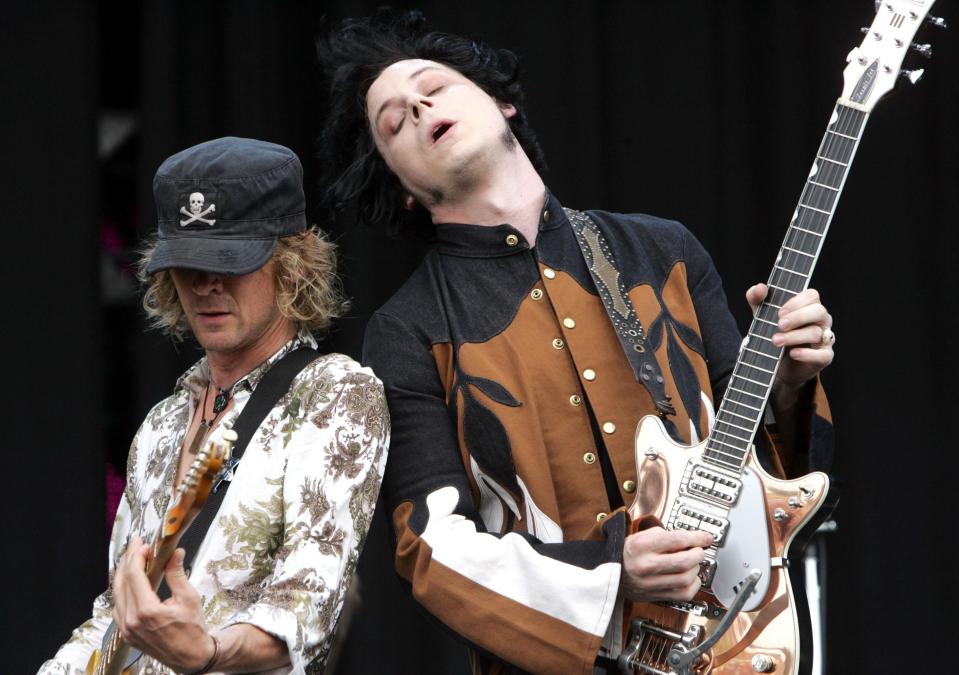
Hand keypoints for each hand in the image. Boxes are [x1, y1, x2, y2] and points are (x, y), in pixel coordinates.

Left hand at [112, 539, 215, 671]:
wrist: (191, 657)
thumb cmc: (193, 630)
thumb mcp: (189, 598)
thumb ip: (177, 573)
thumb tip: (175, 553)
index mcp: (147, 611)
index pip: (134, 576)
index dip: (136, 556)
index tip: (141, 544)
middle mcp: (131, 620)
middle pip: (122, 583)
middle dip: (128, 561)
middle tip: (135, 546)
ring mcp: (126, 628)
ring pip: (117, 595)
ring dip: (123, 575)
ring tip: (132, 560)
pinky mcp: (127, 633)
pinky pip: (118, 607)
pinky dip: (122, 591)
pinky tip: (130, 582)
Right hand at [621, 527, 712, 602]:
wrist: (610, 573)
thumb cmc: (627, 553)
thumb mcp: (641, 535)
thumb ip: (666, 536)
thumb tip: (691, 540)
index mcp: (641, 545)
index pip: (677, 540)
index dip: (697, 537)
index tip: (706, 537)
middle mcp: (645, 565)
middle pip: (684, 561)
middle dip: (698, 554)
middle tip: (699, 550)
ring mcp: (650, 583)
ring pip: (686, 579)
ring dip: (696, 569)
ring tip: (692, 563)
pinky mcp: (655, 596)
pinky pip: (683, 594)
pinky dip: (693, 585)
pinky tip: (690, 578)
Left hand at [747, 284, 833, 389]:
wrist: (774, 363)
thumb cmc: (773, 332)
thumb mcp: (761, 314)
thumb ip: (756, 298)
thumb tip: (760, 287)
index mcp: (808, 306)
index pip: (812, 295)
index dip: (797, 302)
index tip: (780, 312)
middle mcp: (820, 320)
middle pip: (819, 311)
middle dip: (798, 317)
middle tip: (779, 325)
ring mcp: (824, 338)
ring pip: (816, 333)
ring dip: (794, 336)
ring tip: (776, 341)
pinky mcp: (824, 357)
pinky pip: (823, 354)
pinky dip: (807, 354)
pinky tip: (793, 353)